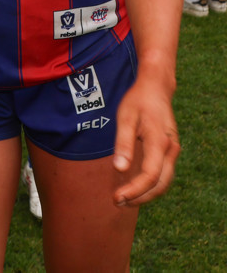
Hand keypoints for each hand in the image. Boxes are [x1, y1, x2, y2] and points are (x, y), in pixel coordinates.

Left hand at [112, 74, 179, 206]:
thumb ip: (123, 144)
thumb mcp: (125, 117)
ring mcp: (173, 151)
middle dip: (140, 198)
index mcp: (159, 141)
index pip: (150, 176)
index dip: (135, 191)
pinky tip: (134, 187)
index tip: (117, 197)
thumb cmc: (138, 101)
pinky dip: (150, 185)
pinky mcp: (169, 151)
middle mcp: (170, 149)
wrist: (155, 88)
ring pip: (164, 182)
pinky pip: (163, 174)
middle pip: (160, 185)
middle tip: (117, 202)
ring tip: (124, 198)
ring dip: (146, 195)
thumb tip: (119, 169)